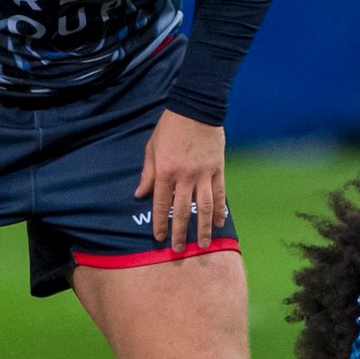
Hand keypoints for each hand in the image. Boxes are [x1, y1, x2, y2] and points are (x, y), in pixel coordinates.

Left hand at [136, 109, 226, 250]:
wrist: (197, 108)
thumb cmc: (170, 127)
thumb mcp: (152, 147)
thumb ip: (148, 173)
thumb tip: (139, 194)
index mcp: (166, 171)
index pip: (162, 204)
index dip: (160, 223)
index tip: (158, 238)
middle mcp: (185, 176)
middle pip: (182, 211)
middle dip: (180, 233)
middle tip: (179, 250)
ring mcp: (204, 173)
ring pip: (204, 207)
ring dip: (202, 228)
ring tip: (202, 244)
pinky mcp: (218, 169)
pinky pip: (219, 194)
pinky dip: (219, 211)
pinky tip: (218, 224)